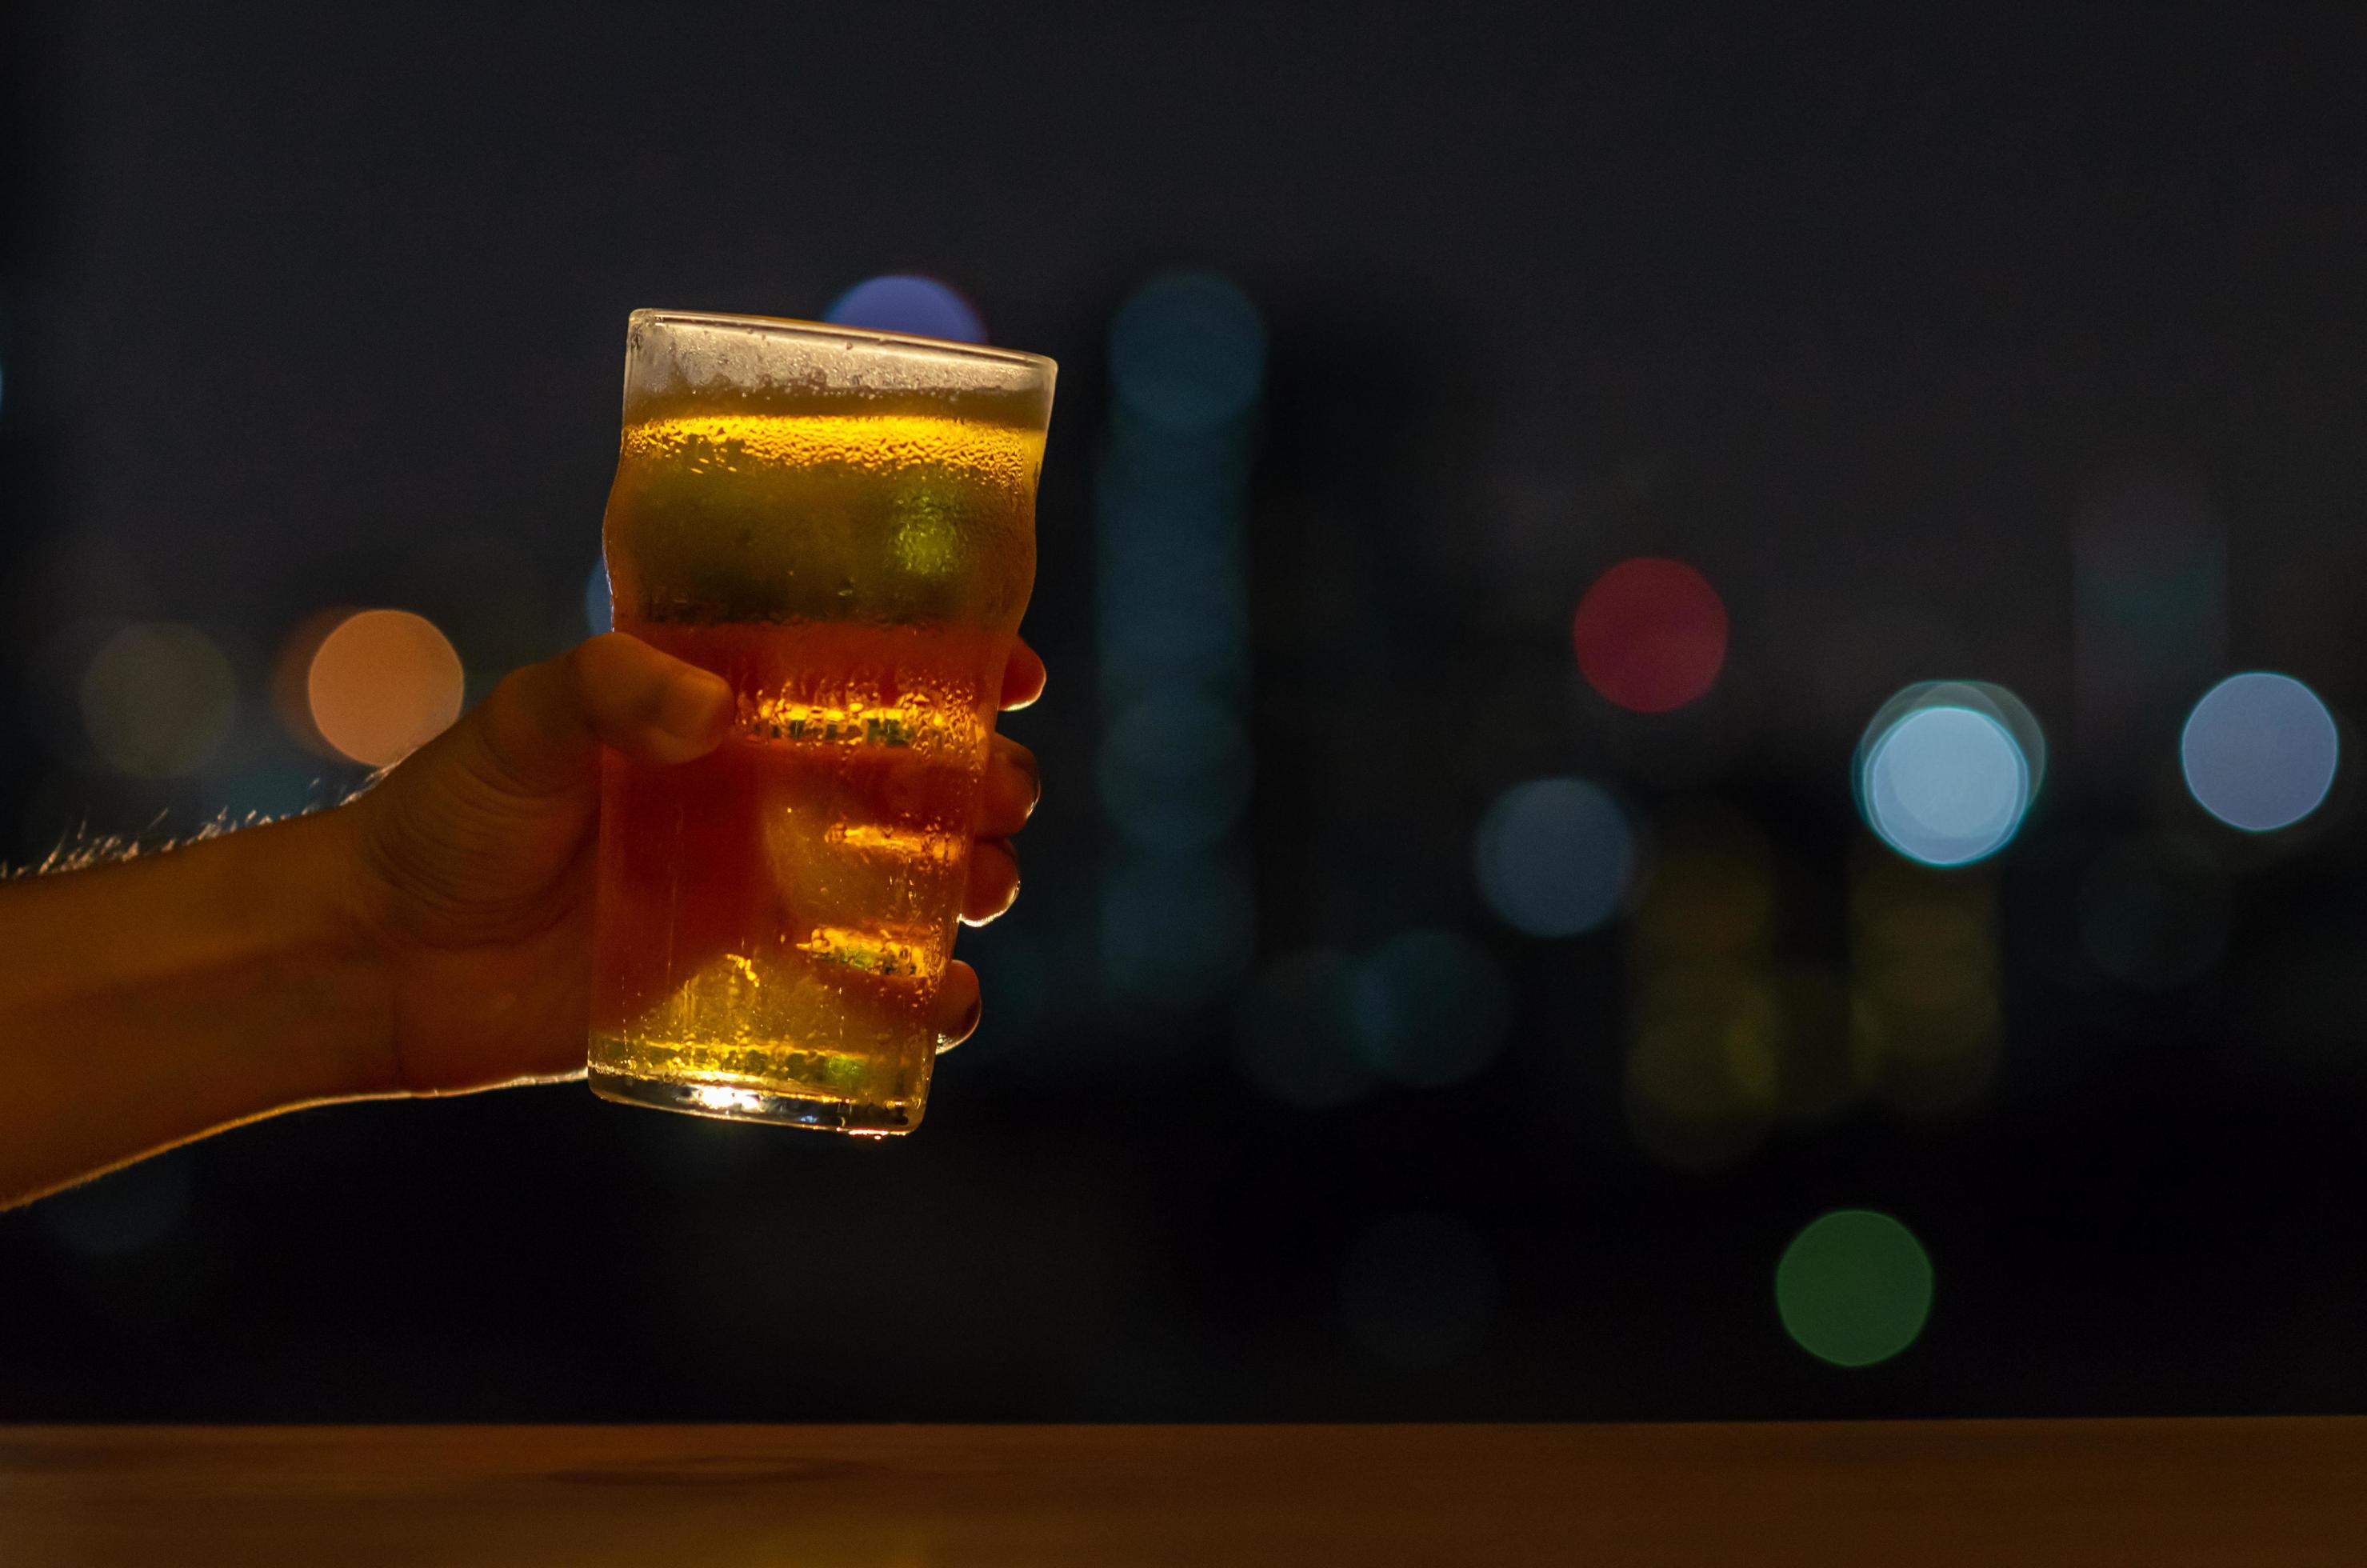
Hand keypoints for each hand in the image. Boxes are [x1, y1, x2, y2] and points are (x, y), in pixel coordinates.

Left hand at [337, 632, 1044, 1095]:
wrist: (382, 959)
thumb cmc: (447, 817)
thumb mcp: (521, 724)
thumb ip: (608, 691)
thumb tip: (714, 708)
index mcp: (728, 714)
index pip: (865, 675)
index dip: (954, 668)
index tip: (1011, 672)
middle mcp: (762, 798)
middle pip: (915, 785)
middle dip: (984, 787)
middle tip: (997, 799)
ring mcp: (761, 895)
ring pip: (908, 886)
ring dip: (968, 885)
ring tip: (976, 891)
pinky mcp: (745, 988)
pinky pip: (859, 993)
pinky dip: (918, 1002)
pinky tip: (942, 1006)